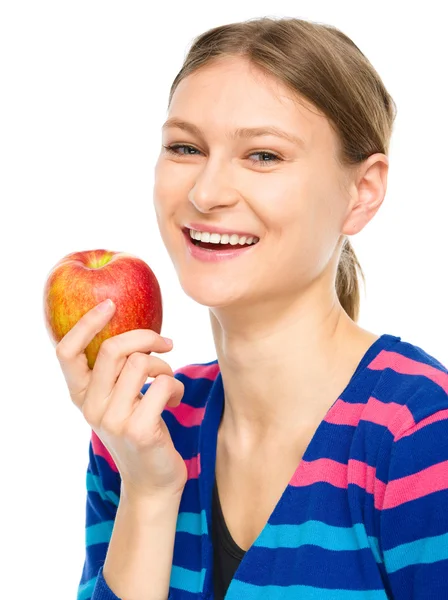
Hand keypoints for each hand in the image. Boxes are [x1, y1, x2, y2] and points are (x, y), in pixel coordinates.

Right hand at [55, 300, 187, 499]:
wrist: (152, 481)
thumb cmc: (138, 430)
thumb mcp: (118, 401)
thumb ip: (116, 372)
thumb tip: (137, 332)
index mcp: (81, 396)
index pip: (66, 352)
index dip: (85, 324)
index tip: (110, 305)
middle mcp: (90, 407)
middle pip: (113, 349)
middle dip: (146, 337)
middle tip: (166, 343)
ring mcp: (112, 420)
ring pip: (141, 363)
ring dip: (164, 366)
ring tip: (169, 381)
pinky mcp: (138, 429)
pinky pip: (163, 384)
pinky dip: (177, 387)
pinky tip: (175, 401)